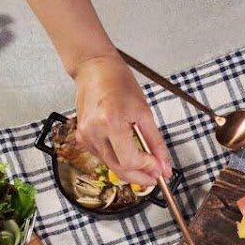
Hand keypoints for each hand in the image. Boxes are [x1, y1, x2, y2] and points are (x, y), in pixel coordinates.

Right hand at [72, 54, 171, 186]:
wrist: (93, 68)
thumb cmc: (118, 82)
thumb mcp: (144, 111)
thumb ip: (155, 143)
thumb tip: (163, 166)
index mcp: (110, 121)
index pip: (130, 160)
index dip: (147, 169)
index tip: (159, 169)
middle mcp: (93, 131)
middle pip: (119, 169)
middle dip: (140, 176)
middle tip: (155, 175)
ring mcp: (85, 136)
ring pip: (111, 166)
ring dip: (130, 168)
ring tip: (145, 161)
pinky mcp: (82, 138)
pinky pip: (104, 157)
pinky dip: (118, 159)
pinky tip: (127, 150)